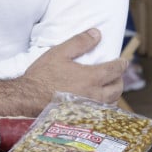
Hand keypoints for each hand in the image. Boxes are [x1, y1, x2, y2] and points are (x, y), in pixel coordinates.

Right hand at [0, 28, 126, 116]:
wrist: (28, 98)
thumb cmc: (43, 75)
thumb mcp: (59, 52)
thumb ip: (79, 42)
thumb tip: (97, 33)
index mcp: (91, 78)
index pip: (114, 70)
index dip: (121, 64)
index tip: (123, 61)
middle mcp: (94, 95)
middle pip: (117, 89)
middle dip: (119, 80)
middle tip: (116, 75)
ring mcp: (88, 109)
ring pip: (110, 103)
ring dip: (113, 95)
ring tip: (108, 89)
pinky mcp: (81, 117)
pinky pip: (100, 113)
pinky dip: (103, 107)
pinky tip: (97, 104)